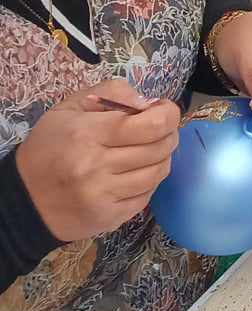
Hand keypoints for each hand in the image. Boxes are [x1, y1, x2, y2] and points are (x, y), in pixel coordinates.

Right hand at [15, 85, 180, 242]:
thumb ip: (112, 93)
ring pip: (158, 173)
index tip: (164, 111)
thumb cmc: (49, 146)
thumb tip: (149, 103)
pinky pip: (147, 196)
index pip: (151, 125)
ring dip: (162, 158)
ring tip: (149, 150)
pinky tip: (137, 173)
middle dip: (168, 134)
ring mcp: (104, 195)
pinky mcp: (109, 217)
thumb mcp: (71, 107)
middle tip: (159, 130)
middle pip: (159, 148)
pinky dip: (149, 181)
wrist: (24, 199)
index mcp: (88, 133)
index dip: (168, 115)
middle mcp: (97, 166)